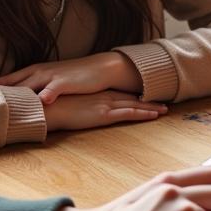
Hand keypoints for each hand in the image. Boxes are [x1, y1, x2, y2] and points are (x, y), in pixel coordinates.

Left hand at [0, 52, 142, 103]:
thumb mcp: (51, 81)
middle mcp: (39, 72)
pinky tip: (40, 103)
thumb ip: (35, 88)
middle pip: (13, 83)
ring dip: (16, 93)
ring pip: (29, 85)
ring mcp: (52, 76)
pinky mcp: (66, 82)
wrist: (100, 68)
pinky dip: (45, 95)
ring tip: (2, 104)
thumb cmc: (75, 77)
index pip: (8, 80)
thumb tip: (20, 99)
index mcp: (34, 71)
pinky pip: (53, 89)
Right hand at [43, 90, 167, 131]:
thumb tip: (79, 110)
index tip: (147, 97)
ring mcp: (106, 105)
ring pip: (135, 106)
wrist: (45, 106)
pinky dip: (143, 113)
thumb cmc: (53, 106)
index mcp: (97, 94)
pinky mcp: (104, 114)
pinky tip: (154, 115)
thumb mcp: (69, 104)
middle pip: (131, 99)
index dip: (135, 96)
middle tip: (163, 103)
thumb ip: (78, 106)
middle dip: (148, 102)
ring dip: (151, 108)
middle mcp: (104, 97)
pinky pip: (129, 113)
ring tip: (165, 109)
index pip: (120, 95)